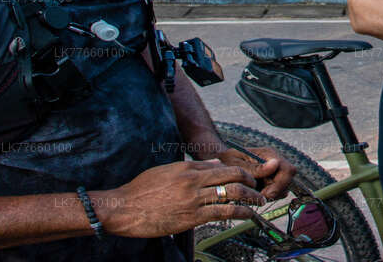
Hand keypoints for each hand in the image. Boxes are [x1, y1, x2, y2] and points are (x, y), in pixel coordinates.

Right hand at [95, 160, 266, 237]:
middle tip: (258, 190)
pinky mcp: (191, 218)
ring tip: (257, 203)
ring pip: (231, 196)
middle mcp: (193, 182)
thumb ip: (193, 168)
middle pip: (232, 178)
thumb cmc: (142, 190)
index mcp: (188, 169)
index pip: (223, 166)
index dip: (242, 172)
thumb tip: (215, 165)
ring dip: (249, 200)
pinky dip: (238, 213)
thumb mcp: (167, 171)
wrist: (124, 208)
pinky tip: (245, 215)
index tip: (249, 177)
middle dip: (251, 184)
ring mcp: (193, 200)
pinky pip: (221, 214)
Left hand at [214, 146, 295, 200]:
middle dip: (274, 192)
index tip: (265, 194)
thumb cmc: (225, 162)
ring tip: (252, 195)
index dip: (279, 185)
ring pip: (282, 189)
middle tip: (258, 198)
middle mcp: (274, 162)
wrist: (218, 166)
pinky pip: (275, 193)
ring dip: (269, 195)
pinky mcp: (269, 181)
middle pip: (287, 182)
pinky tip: (254, 194)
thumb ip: (255, 167)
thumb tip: (276, 163)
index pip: (288, 170)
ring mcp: (272, 172)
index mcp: (268, 154)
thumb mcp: (236, 164)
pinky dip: (266, 196)